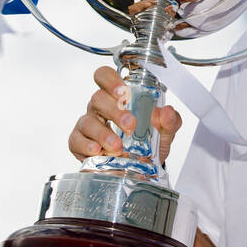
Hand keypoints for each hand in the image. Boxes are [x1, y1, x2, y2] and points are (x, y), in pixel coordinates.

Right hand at [67, 65, 182, 162]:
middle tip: (130, 126)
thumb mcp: (164, 132)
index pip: (105, 76)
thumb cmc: (147, 143)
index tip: (123, 92)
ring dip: (103, 134)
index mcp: (117, 97)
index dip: (110, 80)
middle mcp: (100, 107)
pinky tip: (98, 152)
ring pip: (87, 122)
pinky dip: (87, 147)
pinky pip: (76, 141)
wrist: (141, 169)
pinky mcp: (79, 142)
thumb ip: (170, 120)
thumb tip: (167, 111)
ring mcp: (88, 124)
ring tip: (117, 147)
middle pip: (98, 98)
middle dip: (114, 112)